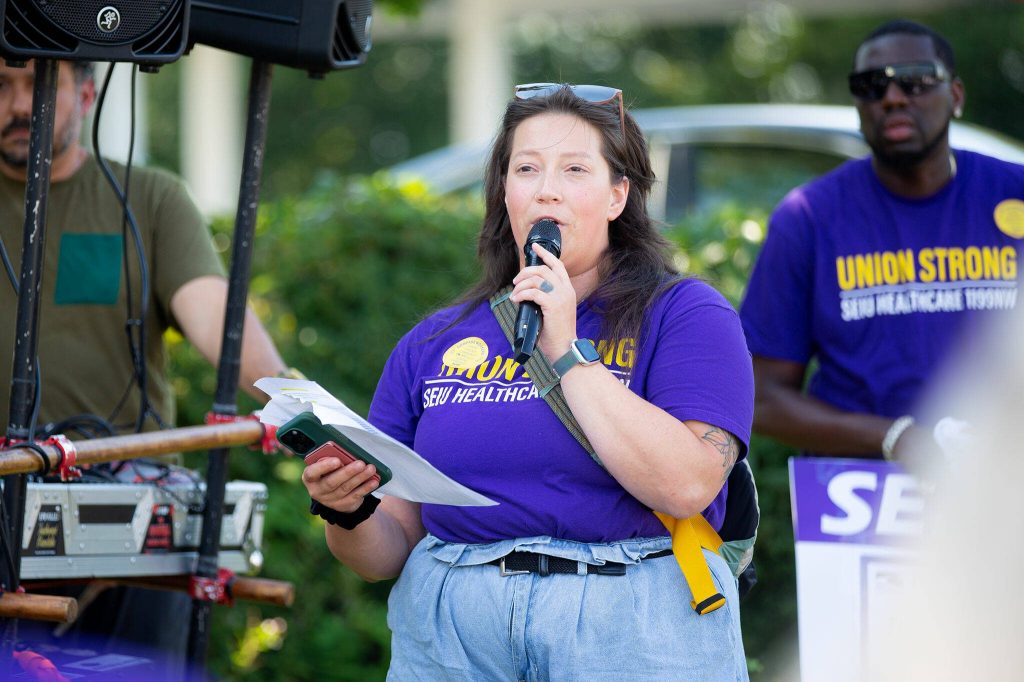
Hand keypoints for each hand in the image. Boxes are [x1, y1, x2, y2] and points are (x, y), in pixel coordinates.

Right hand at [301, 457, 380, 512]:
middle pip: (331, 482)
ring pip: (345, 489)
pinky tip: (373, 481)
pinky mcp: (343, 505)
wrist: (334, 493)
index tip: (337, 460)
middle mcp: (317, 490)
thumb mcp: (327, 465)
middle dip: (347, 472)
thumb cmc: (330, 472)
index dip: (323, 467)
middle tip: (360, 463)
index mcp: (310, 477)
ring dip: (360, 478)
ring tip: (370, 469)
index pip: (311, 473)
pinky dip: (365, 488)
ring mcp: (330, 500)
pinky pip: (355, 496)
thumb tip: (346, 454)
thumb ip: (332, 459)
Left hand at [510, 242, 577, 356]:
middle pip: (543, 269)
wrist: (565, 348)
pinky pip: (533, 292)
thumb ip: (546, 298)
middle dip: (525, 272)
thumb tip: (527, 291)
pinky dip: (521, 294)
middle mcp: (566, 290)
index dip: (545, 254)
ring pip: (537, 279)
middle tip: (515, 282)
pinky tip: (516, 300)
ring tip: (514, 295)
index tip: (534, 247)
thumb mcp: (554, 311)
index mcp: (568, 290)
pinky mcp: (553, 305)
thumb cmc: (556, 333)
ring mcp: (560, 297)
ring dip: (521, 285)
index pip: (557, 265)